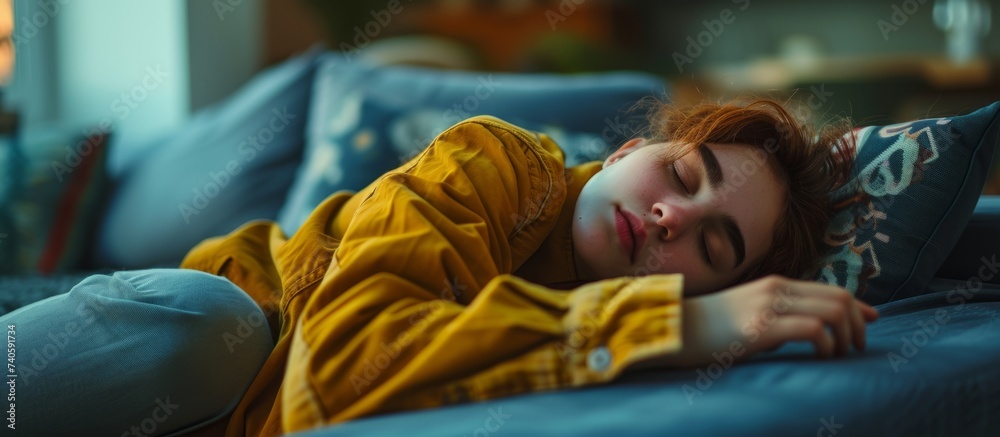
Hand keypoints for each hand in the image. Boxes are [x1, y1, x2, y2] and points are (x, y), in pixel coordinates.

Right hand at [655, 275, 878, 367]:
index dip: (858, 306)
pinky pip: (814, 331)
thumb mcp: (746, 313)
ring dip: (847, 335)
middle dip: (859, 322)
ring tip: (841, 354)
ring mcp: (768, 307)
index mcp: (774, 285)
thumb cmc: (707, 330)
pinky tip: (821, 357)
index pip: (830, 289)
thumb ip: (774, 314)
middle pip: (839, 297)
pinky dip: (827, 345)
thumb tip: (802, 330)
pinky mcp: (761, 328)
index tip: (871, 322)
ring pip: (833, 310)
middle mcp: (776, 290)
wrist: (673, 330)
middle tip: (857, 346)